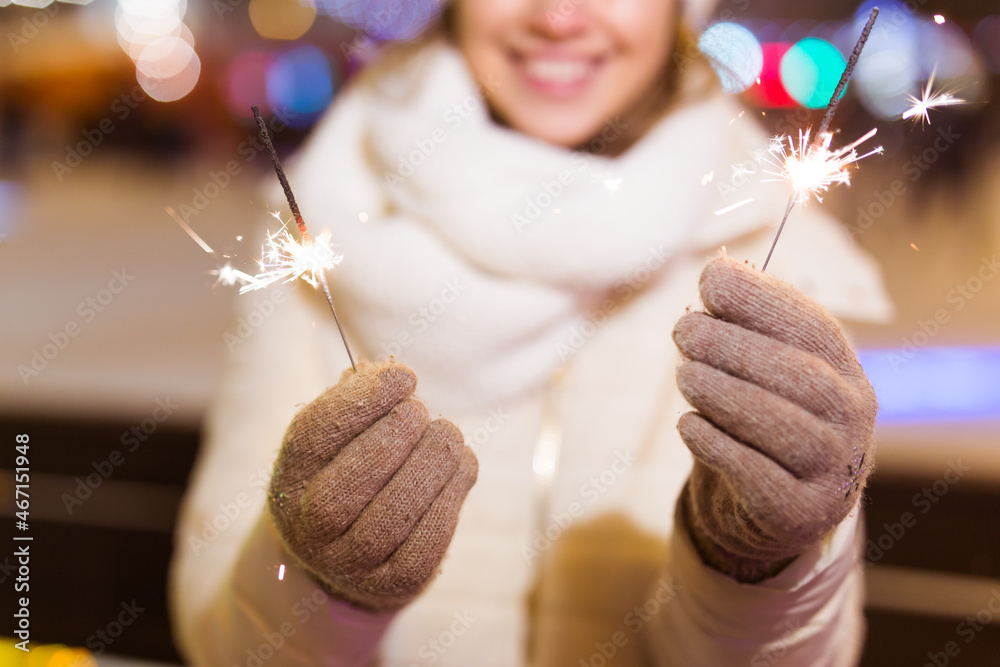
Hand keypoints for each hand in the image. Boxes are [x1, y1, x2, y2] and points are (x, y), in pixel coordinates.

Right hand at [269, 360, 477, 609]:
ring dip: (432, 462)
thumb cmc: (351, 472)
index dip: (364, 399)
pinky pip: (429, 541)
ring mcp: (351, 563)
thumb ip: (357, 399)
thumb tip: (388, 372)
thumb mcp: (342, 436)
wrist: (350, 556)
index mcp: (289, 479)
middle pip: (354, 478)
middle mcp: (309, 528)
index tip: (404, 376)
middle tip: (421, 411)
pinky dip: (452, 496)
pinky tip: (460, 467)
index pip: (316, 434)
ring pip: (395, 512)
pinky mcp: (396, 583)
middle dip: (399, 433)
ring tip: (448, 435)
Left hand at [672, 256, 876, 581]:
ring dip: (725, 393)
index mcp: (845, 372)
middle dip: (735, 346)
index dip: (764, 300)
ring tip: (684, 375)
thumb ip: (741, 324)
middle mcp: (851, 420)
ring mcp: (832, 470)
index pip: (815, 329)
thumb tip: (717, 268)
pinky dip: (717, 445)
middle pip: (801, 377)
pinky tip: (688, 423)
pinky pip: (757, 475)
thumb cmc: (757, 422)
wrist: (768, 511)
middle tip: (683, 331)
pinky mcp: (798, 513)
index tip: (711, 279)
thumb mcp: (755, 370)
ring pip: (783, 426)